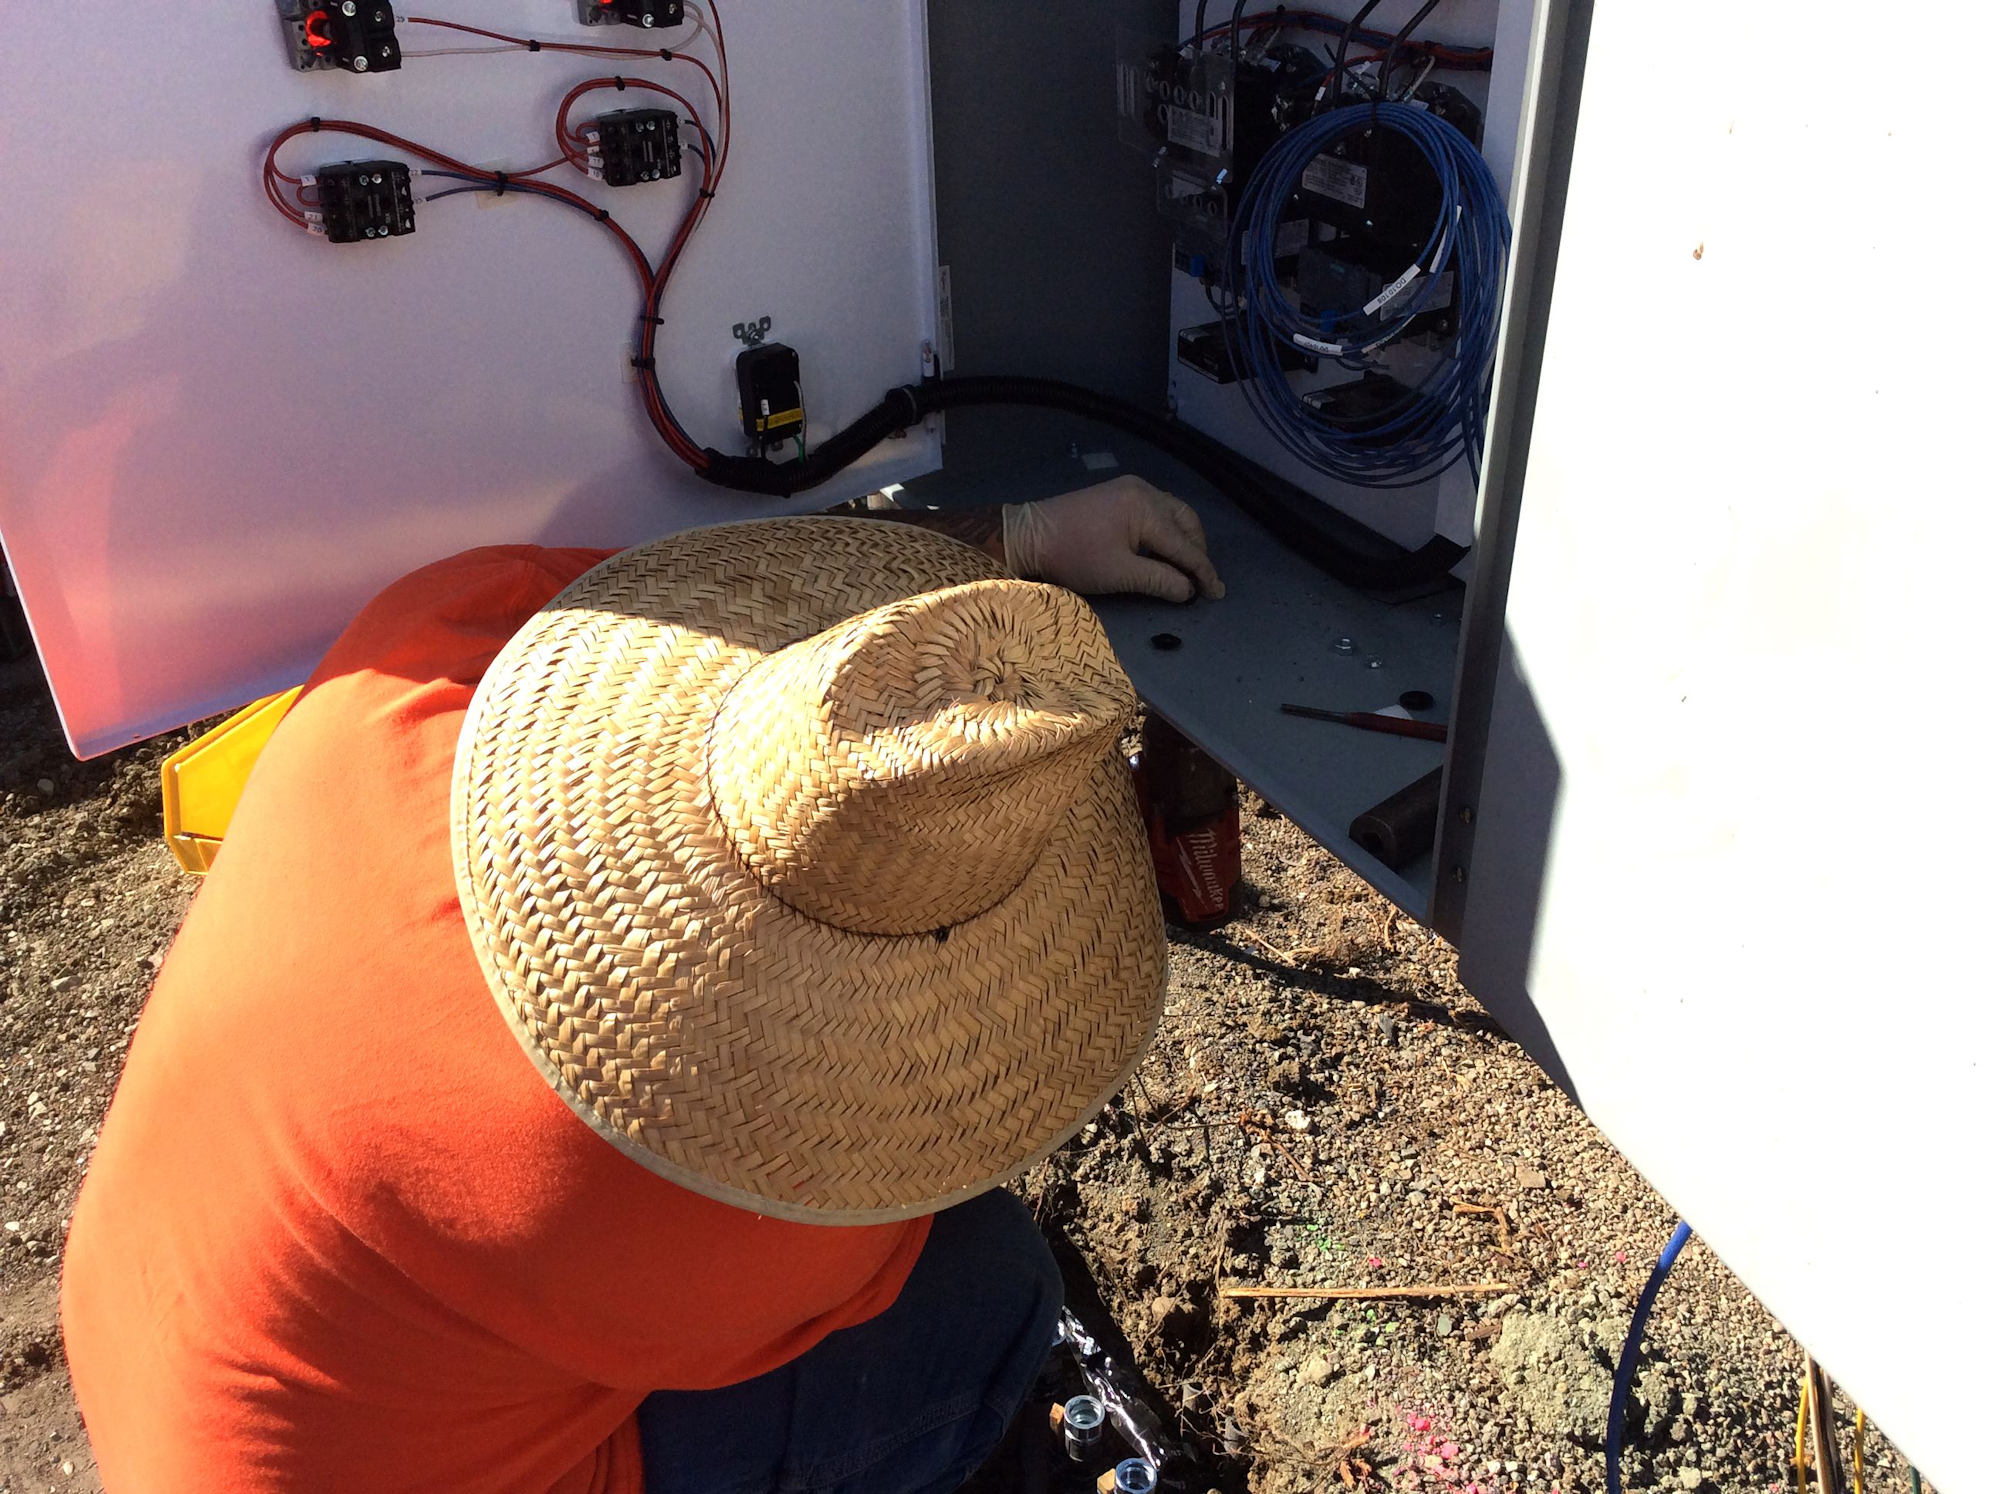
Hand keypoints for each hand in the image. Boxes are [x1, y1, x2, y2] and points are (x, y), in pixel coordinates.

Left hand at [1002, 477, 1225, 602]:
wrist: (1028, 534)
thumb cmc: (1073, 556)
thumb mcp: (1119, 574)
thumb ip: (1160, 581)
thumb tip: (1189, 591)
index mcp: (1147, 508)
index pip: (1185, 544)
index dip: (1203, 571)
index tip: (1217, 593)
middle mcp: (1145, 491)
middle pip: (1186, 521)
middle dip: (1196, 551)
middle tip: (1201, 581)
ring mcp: (1131, 488)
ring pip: (1173, 513)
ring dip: (1183, 539)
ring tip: (1185, 568)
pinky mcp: (1118, 493)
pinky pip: (1156, 509)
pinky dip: (1166, 530)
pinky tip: (1163, 549)